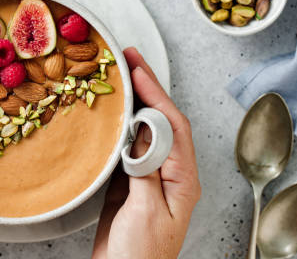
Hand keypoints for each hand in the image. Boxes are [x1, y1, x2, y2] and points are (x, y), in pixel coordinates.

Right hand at [92, 48, 200, 258]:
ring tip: (121, 75)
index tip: (138, 70)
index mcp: (183, 180)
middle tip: (130, 58)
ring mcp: (152, 177)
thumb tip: (143, 133)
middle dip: (149, 87)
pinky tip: (113, 112)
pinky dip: (122, 123)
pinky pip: (129, 145)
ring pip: (146, 129)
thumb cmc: (141, 258)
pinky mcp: (132, 183)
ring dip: (135, 101)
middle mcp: (172, 174)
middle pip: (163, 121)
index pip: (173, 126)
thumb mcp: (145, 213)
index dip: (156, 94)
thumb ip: (146, 171)